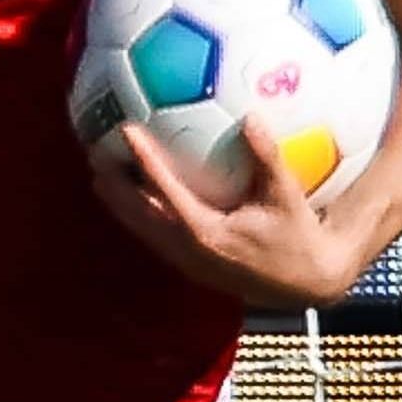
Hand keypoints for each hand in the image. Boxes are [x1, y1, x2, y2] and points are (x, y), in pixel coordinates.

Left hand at [92, 119, 390, 309]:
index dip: (143, 160)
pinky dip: (140, 214)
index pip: (165, 191)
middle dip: (114, 186)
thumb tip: (251, 116)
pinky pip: (157, 236)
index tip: (126, 131)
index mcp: (206, 233)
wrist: (307, 285)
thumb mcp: (287, 196)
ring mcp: (188, 262)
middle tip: (94, 153)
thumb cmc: (300, 237)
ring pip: (142, 229)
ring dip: (119, 202)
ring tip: (100, 174)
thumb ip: (268, 157)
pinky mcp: (193, 266)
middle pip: (138, 214)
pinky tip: (135, 196)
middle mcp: (189, 250)